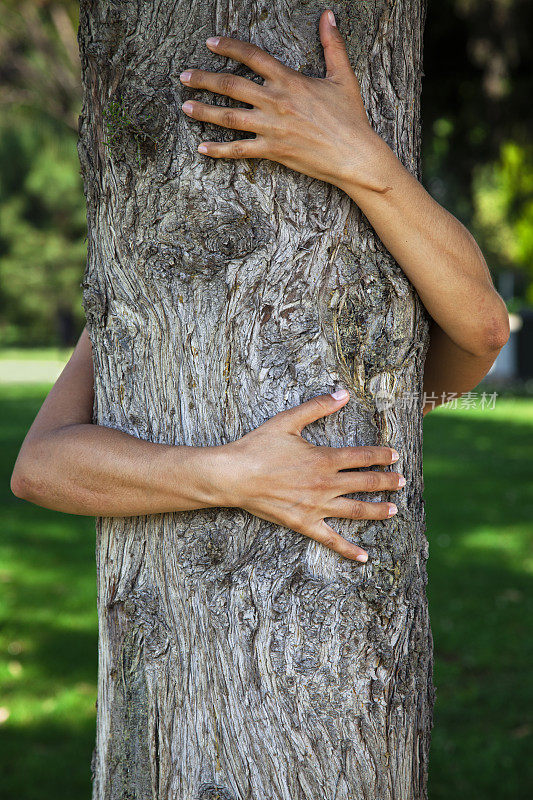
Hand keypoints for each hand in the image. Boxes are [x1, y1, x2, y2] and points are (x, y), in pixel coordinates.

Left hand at [178, 8, 382, 189]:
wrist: (354, 154)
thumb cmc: (350, 117)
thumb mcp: (342, 76)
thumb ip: (332, 44)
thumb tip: (329, 15)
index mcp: (289, 80)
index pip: (252, 56)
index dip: (229, 47)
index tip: (211, 43)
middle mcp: (275, 102)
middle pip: (231, 86)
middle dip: (204, 79)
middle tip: (184, 77)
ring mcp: (271, 128)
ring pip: (229, 117)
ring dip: (204, 111)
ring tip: (185, 107)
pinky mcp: (272, 151)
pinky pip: (239, 150)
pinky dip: (219, 150)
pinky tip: (202, 149)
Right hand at [217, 389, 404, 562]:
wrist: (234, 476)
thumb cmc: (258, 447)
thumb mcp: (287, 421)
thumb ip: (317, 407)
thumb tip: (343, 394)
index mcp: (324, 459)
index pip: (362, 457)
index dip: (381, 455)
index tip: (395, 456)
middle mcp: (326, 484)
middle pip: (365, 483)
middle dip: (387, 482)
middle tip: (402, 481)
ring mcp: (317, 507)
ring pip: (356, 510)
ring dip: (377, 510)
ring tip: (394, 510)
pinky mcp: (305, 524)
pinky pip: (331, 540)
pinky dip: (349, 550)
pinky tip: (364, 557)